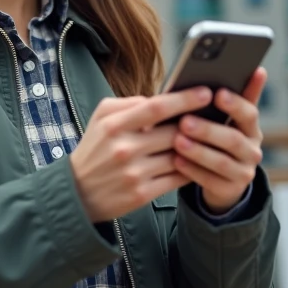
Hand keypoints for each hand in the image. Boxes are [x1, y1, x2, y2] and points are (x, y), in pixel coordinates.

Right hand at [69, 87, 213, 222]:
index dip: (184, 99)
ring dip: (195, 148)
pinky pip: (177, 179)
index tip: (205, 93)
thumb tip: (159, 98)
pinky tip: (194, 162)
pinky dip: (189, 169)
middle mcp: (124, 149)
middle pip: (173, 132)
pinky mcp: (142, 195)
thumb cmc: (94, 149)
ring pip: (179, 156)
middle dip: (195, 125)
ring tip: (204, 141)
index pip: (156, 108)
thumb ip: (128, 103)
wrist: (77, 192)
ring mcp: (134, 174)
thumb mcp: (101, 118)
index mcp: (114, 126)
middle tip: (209, 118)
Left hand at [171, 68, 266, 212]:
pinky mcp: (230, 190)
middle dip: (208, 130)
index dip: (235, 104)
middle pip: (234, 139)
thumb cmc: (215, 136)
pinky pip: (211, 181)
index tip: (218, 93)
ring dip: (199, 151)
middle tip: (185, 121)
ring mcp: (244, 172)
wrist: (221, 178)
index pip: (250, 112)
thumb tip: (251, 68)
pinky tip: (176, 161)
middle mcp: (252, 149)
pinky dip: (193, 171)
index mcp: (251, 126)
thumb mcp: (223, 117)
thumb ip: (227, 97)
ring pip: (222, 162)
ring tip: (177, 141)